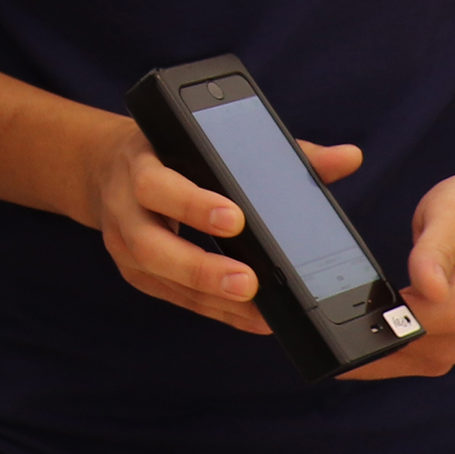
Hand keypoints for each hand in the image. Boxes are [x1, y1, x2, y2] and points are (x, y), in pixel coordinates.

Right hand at [89, 115, 359, 336]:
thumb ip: (281, 150)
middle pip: (150, 244)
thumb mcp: (210, 136)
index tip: (236, 218)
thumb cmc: (172, 150)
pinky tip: (251, 317)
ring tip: (258, 308)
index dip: (193, 204)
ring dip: (209, 296)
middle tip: (248, 282)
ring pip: (159, 278)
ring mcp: (124, 246)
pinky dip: (214, 309)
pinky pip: (175, 298)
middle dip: (199, 267)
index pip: (159, 184)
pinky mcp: (137, 275)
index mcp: (140, 163)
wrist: (107, 169)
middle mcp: (124, 207)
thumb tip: (347, 158)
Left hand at [341, 171, 454, 380]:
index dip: (359, 321)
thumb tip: (429, 287)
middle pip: (384, 353)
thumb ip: (436, 252)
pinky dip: (370, 345)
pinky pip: (392, 357)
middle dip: (348, 337)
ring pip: (384, 362)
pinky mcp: (433, 350)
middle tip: (311, 315)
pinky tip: (352, 323)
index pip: (395, 332)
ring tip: (324, 319)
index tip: (324, 307)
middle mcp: (451, 342)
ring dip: (355, 345)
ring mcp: (443, 351)